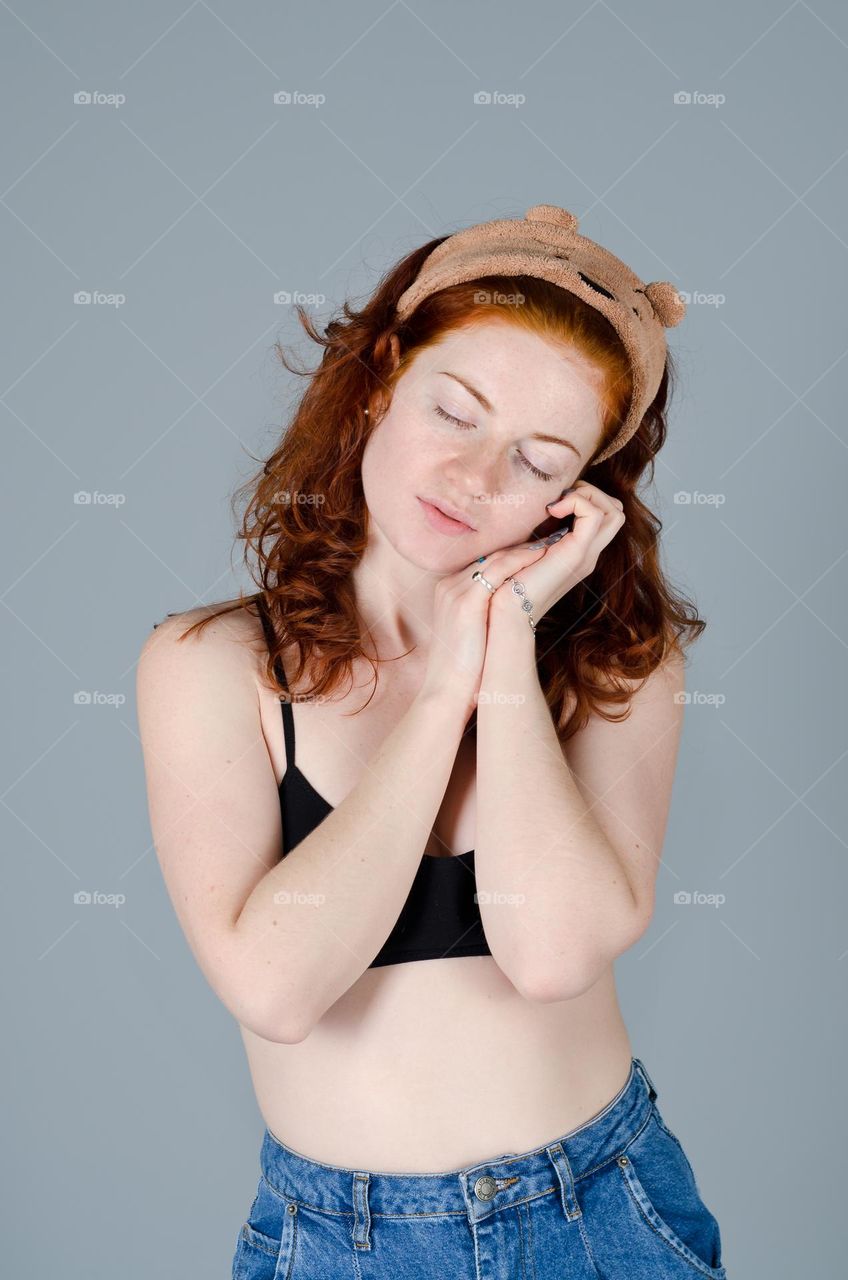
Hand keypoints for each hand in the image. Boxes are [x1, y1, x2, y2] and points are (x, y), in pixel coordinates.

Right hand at [418, 541, 549, 719]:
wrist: (447, 692)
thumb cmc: (464, 670)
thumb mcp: (472, 634)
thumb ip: (484, 614)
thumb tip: (508, 610)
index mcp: (448, 592)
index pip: (483, 564)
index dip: (511, 557)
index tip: (536, 552)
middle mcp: (448, 586)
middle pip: (489, 557)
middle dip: (520, 549)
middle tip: (549, 541)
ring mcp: (454, 592)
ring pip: (495, 560)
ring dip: (525, 551)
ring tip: (551, 545)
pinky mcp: (466, 601)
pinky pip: (498, 570)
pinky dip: (521, 561)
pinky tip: (542, 557)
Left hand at [487, 479, 624, 629]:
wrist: (508, 610)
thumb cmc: (508, 581)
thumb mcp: (527, 552)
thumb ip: (539, 534)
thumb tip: (540, 510)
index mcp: (579, 552)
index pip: (605, 515)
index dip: (586, 498)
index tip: (554, 502)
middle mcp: (589, 553)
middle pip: (616, 511)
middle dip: (592, 492)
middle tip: (561, 499)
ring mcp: (586, 554)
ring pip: (615, 511)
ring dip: (588, 495)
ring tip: (558, 504)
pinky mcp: (576, 554)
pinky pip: (594, 515)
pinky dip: (577, 502)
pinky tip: (552, 511)